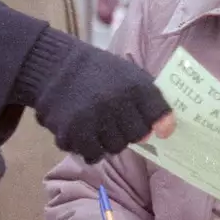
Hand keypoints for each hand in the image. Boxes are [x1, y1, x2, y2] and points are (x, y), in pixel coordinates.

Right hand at [24, 31, 175, 161]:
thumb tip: (164, 131)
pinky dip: (88, 147)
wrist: (55, 65)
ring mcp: (92, 119)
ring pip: (113, 149)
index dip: (161, 125)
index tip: (160, 131)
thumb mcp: (129, 74)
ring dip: (108, 141)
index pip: (158, 116)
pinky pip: (90, 154)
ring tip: (99, 125)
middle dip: (129, 132)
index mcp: (133, 86)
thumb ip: (149, 99)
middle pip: (136, 138)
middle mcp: (115, 103)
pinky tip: (84, 131)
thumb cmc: (98, 72)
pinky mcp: (71, 132)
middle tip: (117, 121)